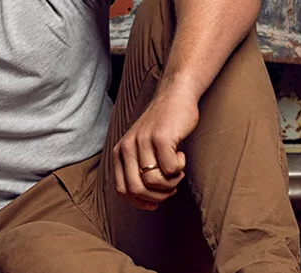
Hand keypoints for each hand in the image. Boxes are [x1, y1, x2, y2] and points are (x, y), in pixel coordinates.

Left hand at [112, 86, 199, 210]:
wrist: (175, 97)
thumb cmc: (161, 126)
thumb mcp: (141, 147)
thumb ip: (136, 168)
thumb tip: (145, 202)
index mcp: (119, 152)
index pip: (122, 190)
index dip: (139, 202)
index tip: (154, 204)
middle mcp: (127, 147)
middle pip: (137, 190)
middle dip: (157, 196)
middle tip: (171, 187)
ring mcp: (143, 142)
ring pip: (154, 182)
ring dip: (171, 182)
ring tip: (177, 169)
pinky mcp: (161, 138)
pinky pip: (171, 170)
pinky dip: (179, 168)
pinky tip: (181, 155)